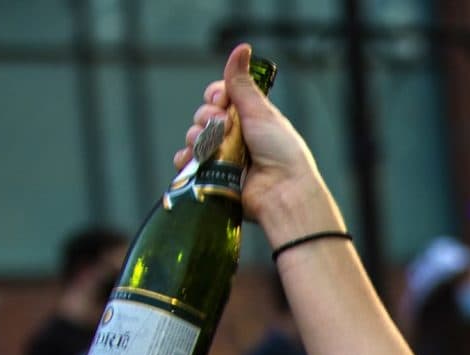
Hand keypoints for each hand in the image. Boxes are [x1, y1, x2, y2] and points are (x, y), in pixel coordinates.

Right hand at [177, 44, 336, 241]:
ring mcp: (223, 157)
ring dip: (198, 137)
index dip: (215, 96)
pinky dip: (186, 160)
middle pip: (202, 115)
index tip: (223, 100)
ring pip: (193, 137)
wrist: (283, 192)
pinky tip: (193, 160)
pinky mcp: (213, 178)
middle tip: (224, 126)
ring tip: (215, 145)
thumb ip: (242, 82)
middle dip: (207, 117)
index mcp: (248, 118)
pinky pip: (187, 164)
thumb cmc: (281, 152)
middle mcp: (234, 136)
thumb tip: (241, 48)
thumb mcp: (260, 111)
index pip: (218, 96)